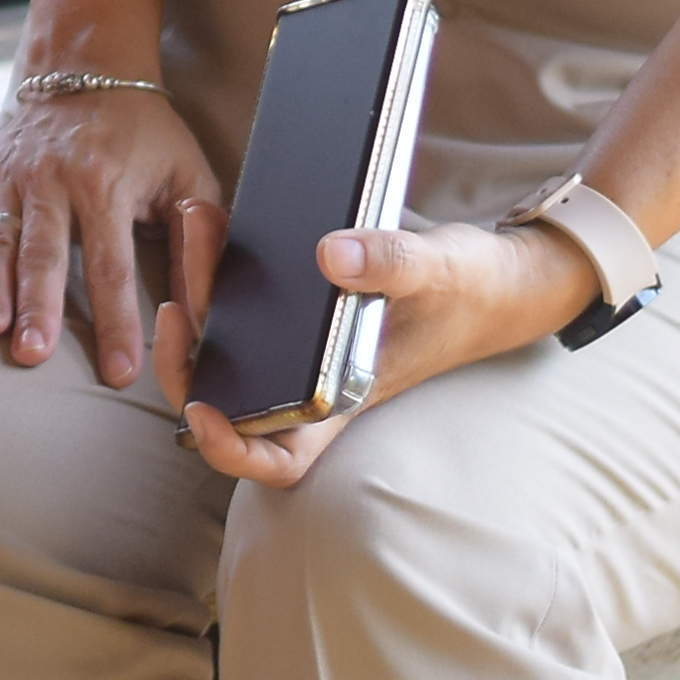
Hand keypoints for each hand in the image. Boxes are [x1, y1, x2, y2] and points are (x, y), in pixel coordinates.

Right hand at [0, 83, 226, 390]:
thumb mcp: (189, 177)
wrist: (82, 67)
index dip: (115, 319)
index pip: (112, 265)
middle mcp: (50, 181)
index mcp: (105, 182)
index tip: (118, 371)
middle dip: (38, 304)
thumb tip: (210, 308)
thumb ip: (202, 239)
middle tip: (33, 352)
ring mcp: (6, 180)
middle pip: (44, 254)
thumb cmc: (146, 134)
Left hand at [163, 218, 604, 484]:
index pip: (278, 459)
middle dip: (189, 353)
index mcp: (345, 400)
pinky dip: (226, 269)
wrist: (502, 275)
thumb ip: (390, 263)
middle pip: (229, 394)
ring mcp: (307, 350)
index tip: (199, 412)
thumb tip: (331, 256)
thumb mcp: (439, 270)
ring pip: (230, 342)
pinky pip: (248, 305)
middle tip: (177, 298)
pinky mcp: (306, 313)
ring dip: (202, 291)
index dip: (230, 449)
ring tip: (197, 222)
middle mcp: (317, 383)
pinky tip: (221, 220)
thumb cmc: (476, 290)